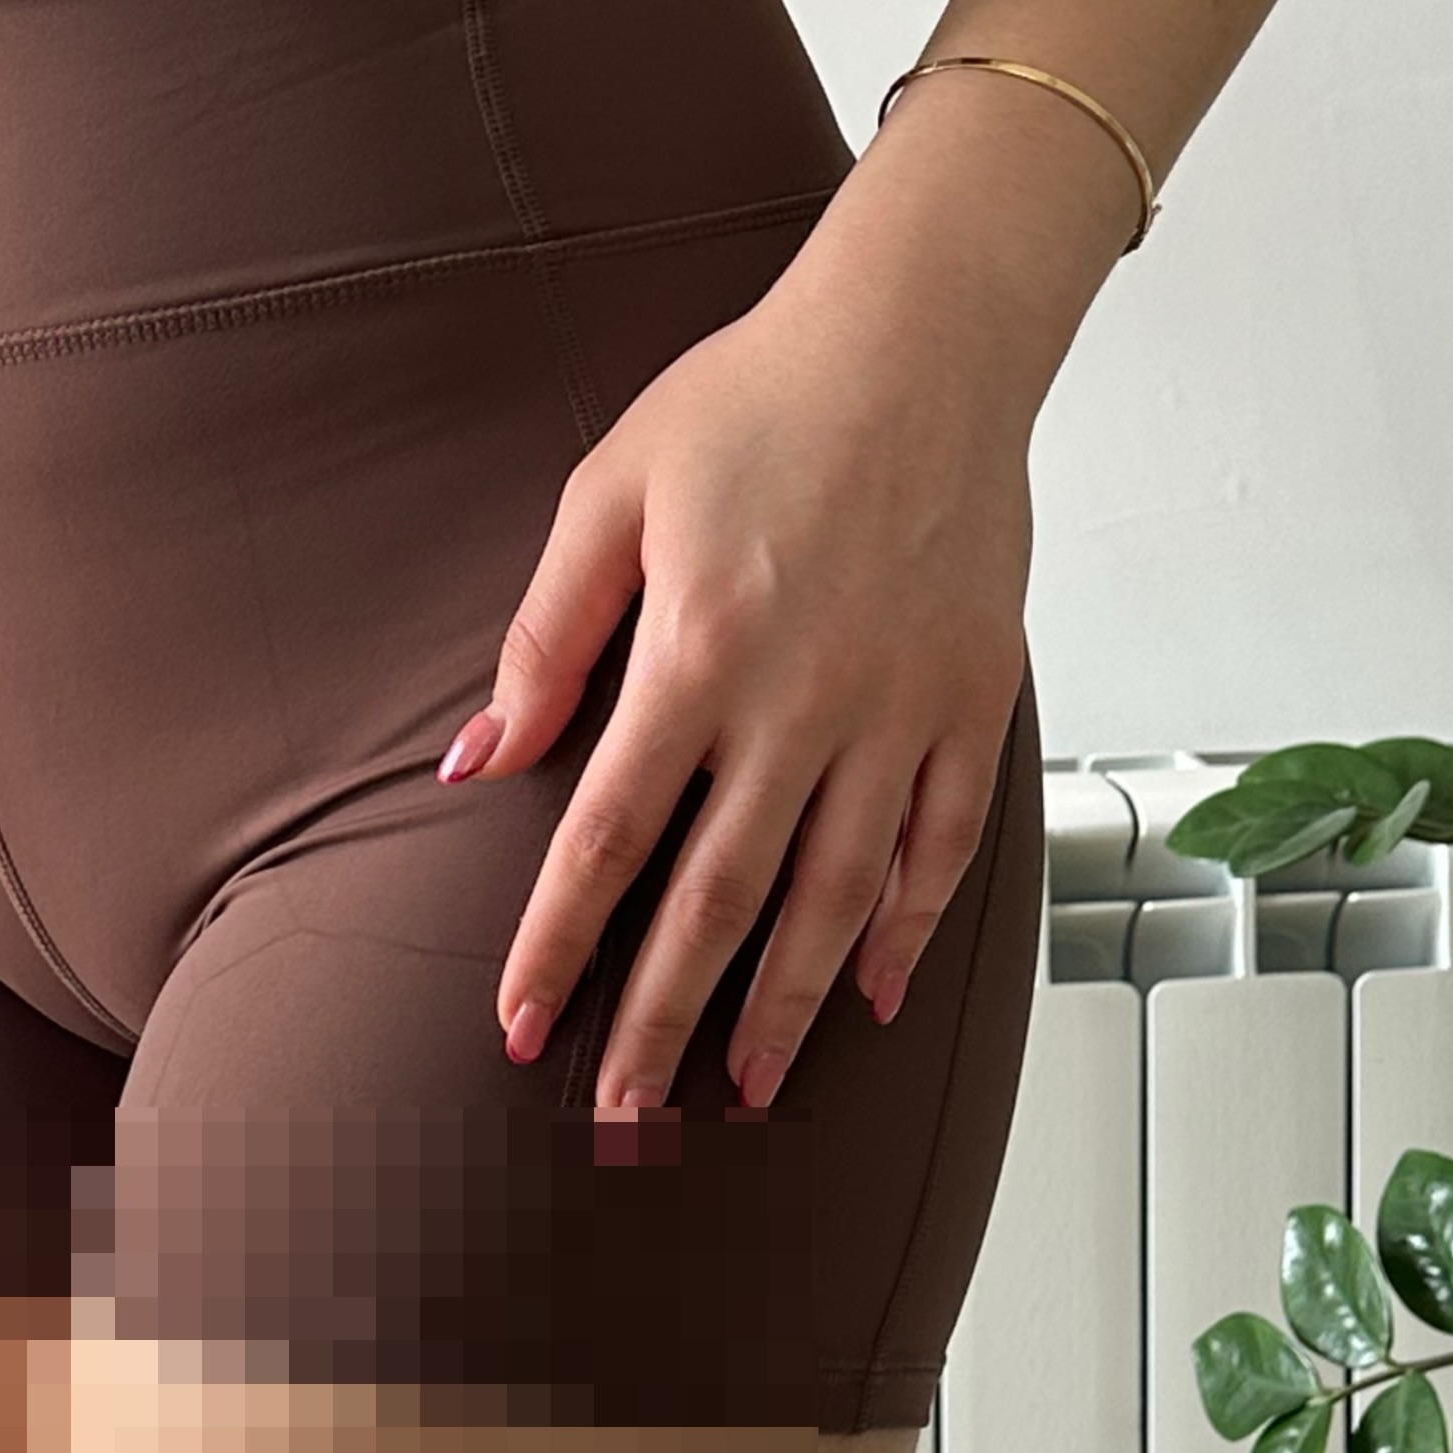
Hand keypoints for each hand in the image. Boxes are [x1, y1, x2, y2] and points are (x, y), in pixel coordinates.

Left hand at [442, 260, 1033, 1118]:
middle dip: (661, 1019)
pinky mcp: (972, 699)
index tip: (517, 1026)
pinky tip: (873, 994)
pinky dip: (908, 930)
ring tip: (740, 1090)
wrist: (921, 340)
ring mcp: (898, 710)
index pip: (610, 835)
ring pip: (836, 898)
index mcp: (697, 651)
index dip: (559, 942)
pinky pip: (942, 844)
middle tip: (622, 1112)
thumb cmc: (753, 399)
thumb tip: (480, 760)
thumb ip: (544, 636)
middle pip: (718, 899)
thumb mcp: (611, 490)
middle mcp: (801, 703)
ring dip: (783, 1007)